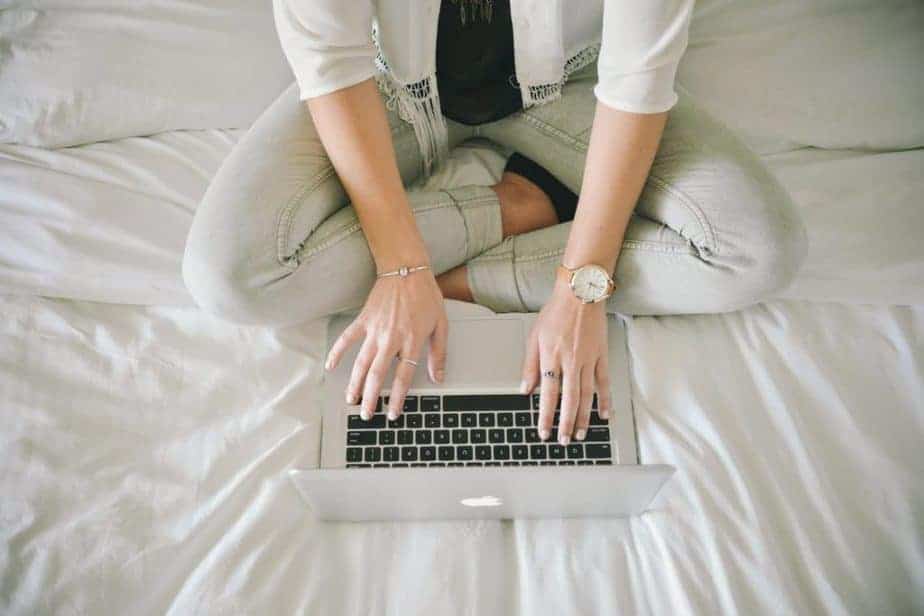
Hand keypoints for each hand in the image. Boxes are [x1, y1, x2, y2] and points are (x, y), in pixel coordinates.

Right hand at [325, 271, 447, 419]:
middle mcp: (391, 339)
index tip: (393, 413)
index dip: (397, 398)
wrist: (407, 269)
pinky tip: (331, 366)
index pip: (403, 377)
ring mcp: (375, 330)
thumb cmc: (426, 295)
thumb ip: (439, 353)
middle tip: (367, 414)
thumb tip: (439, 376)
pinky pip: (347, 339)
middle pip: (377, 375)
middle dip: (371, 398)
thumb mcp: (441, 324)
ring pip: (361, 363)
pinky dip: (338, 352)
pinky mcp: (363, 320)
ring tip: (351, 400)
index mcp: (412, 341)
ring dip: (354, 384)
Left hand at [520, 276, 611, 444]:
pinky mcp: (601, 356)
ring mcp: (588, 359)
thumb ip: (529, 366)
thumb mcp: (534, 337)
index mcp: (551, 357)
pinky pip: (604, 382)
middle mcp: (571, 361)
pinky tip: (604, 415)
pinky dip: (605, 400)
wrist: (580, 293)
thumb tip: (524, 390)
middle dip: (566, 423)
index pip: (548, 394)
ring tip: (581, 434)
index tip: (543, 431)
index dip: (546, 415)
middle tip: (564, 441)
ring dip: (584, 417)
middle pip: (569, 399)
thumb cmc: (555, 312)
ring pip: (587, 395)